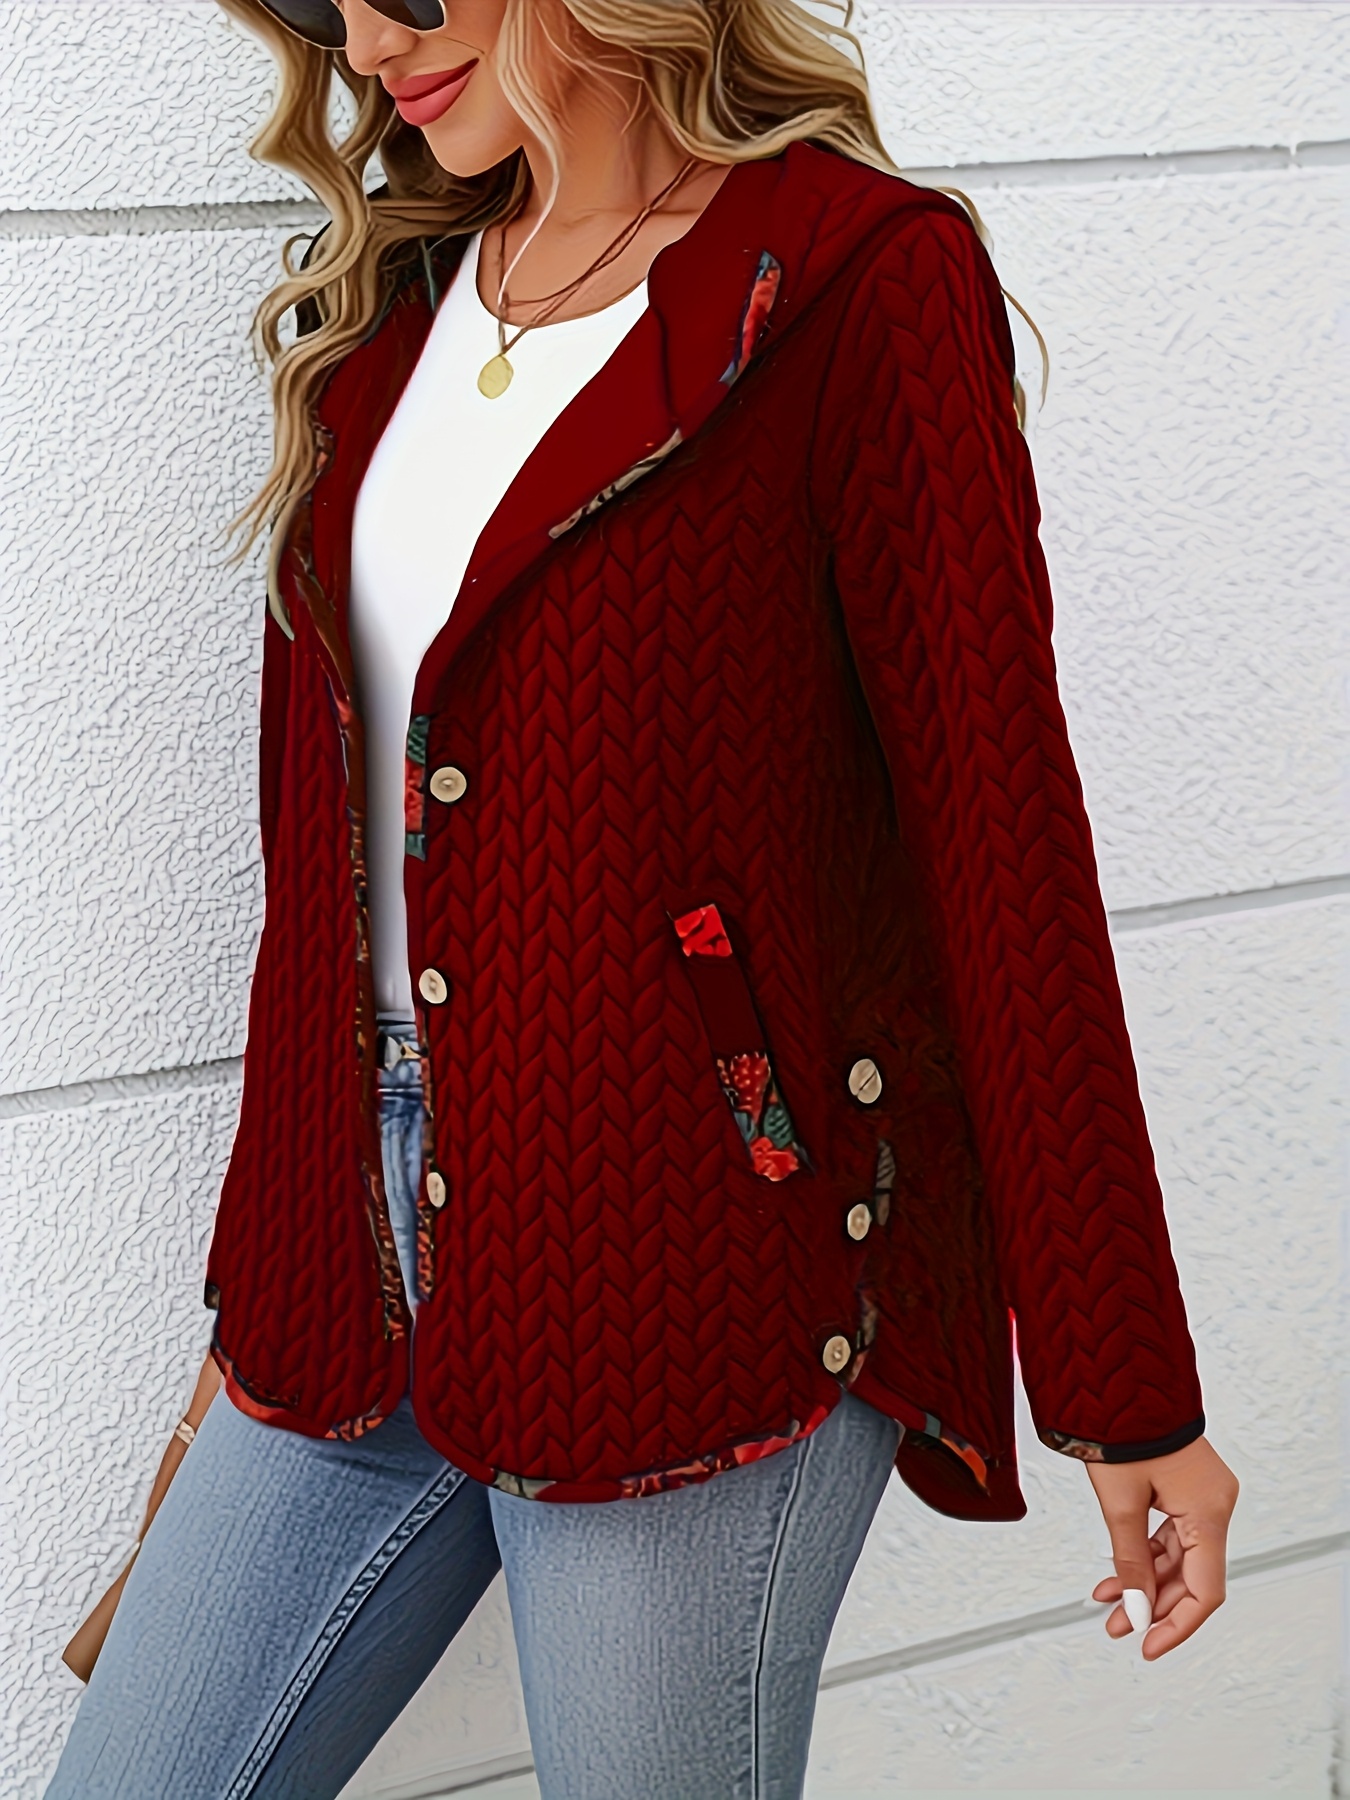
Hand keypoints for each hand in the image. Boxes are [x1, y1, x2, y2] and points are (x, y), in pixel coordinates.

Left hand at [1085, 1434, 1238, 1659]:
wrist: (1121, 1378)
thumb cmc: (1123, 1427)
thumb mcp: (1120, 1502)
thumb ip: (1130, 1560)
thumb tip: (1135, 1608)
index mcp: (1209, 1511)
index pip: (1205, 1591)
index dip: (1177, 1625)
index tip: (1150, 1646)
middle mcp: (1215, 1505)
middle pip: (1191, 1576)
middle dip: (1152, 1604)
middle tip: (1117, 1625)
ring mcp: (1203, 1496)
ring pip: (1179, 1558)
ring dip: (1144, 1581)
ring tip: (1107, 1601)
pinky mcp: (1187, 1488)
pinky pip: (1172, 1535)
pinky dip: (1145, 1554)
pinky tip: (1116, 1573)